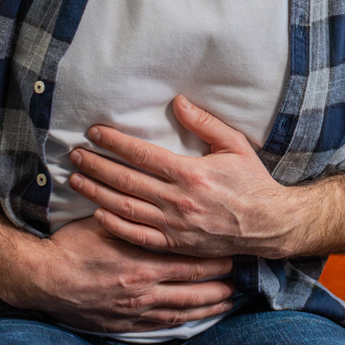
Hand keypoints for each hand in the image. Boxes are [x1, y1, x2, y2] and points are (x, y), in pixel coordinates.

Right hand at [0, 217, 237, 332]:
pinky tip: (195, 318)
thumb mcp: (105, 223)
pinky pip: (162, 325)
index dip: (216, 259)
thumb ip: (134, 218)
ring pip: (184, 310)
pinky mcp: (124, 324)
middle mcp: (145, 290)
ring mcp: (135, 311)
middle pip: (195, 287)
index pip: (191, 261)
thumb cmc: (71, 246)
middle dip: (221, 283)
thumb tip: (156, 200)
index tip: (234, 252)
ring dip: (209, 306)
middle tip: (242, 278)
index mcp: (143, 263)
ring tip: (229, 300)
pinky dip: (184, 321)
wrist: (41, 278)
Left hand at [67, 95, 308, 257]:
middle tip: (74, 154)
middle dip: (96, 165)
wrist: (269, 225)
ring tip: (76, 179)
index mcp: (191, 173)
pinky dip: (114, 226)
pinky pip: (138, 236)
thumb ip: (204, 123)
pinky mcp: (176, 244)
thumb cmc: (253, 182)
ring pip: (125, 208)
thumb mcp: (234, 145)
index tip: (94, 133)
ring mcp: (175, 225)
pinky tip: (96, 214)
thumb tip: (178, 101)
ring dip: (96, 193)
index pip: (141, 154)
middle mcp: (178, 200)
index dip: (114, 142)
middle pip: (125, 180)